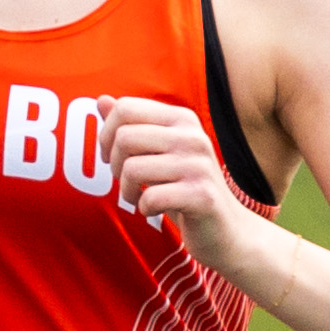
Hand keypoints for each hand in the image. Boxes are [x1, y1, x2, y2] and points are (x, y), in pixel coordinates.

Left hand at [101, 97, 284, 301]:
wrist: (227, 230)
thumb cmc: (185, 189)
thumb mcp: (158, 153)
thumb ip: (132, 126)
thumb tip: (102, 100)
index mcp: (182, 119)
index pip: (125, 108)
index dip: (107, 135)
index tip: (114, 158)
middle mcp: (192, 136)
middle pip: (124, 137)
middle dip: (114, 165)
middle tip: (127, 182)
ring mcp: (199, 165)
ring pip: (132, 168)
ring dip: (126, 191)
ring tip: (139, 198)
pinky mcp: (202, 196)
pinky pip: (151, 198)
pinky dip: (144, 209)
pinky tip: (155, 211)